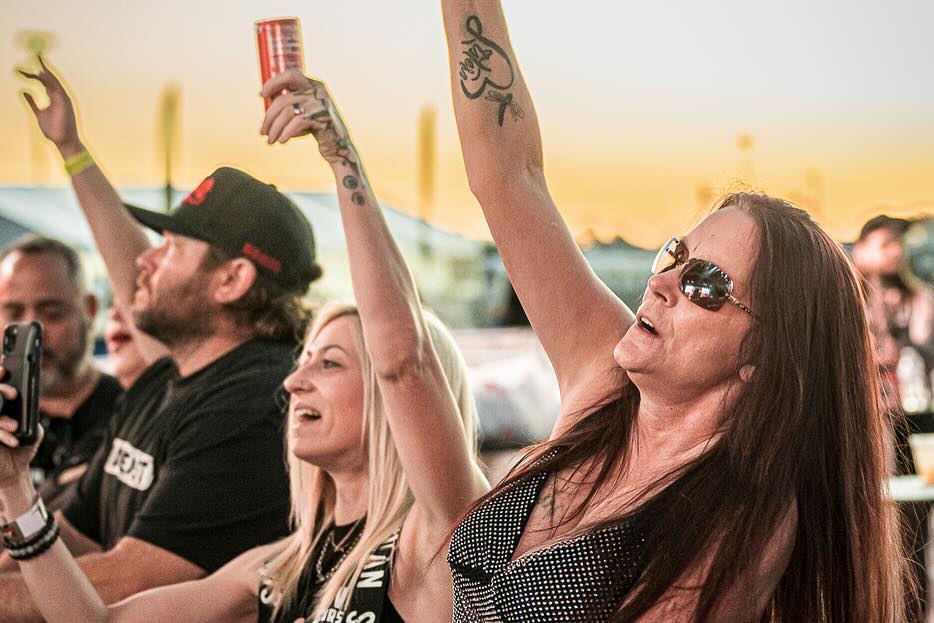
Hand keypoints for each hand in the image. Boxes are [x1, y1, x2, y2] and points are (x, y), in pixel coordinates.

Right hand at [0, 376, 40, 490]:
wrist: (13, 473)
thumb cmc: (22, 448)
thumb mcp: (33, 429)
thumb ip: (30, 415)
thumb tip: (29, 402)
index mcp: (0, 407)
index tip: (5, 366)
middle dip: (0, 389)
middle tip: (12, 393)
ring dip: (1, 419)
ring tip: (15, 426)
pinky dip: (1, 434)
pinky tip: (13, 440)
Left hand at [18, 56, 82, 155]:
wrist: (63, 142)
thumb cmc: (53, 130)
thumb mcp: (39, 113)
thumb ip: (32, 102)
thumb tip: (23, 91)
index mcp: (54, 98)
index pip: (44, 82)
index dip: (34, 75)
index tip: (20, 71)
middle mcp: (60, 96)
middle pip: (51, 78)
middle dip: (44, 67)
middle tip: (35, 56)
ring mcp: (63, 99)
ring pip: (54, 81)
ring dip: (47, 71)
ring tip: (39, 60)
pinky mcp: (64, 102)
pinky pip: (56, 87)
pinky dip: (49, 80)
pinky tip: (41, 73)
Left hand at [259, 70, 356, 167]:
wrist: (337, 145)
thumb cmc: (316, 127)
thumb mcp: (303, 110)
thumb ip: (289, 101)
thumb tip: (264, 95)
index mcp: (313, 85)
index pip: (290, 75)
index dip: (274, 82)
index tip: (262, 95)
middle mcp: (317, 91)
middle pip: (283, 100)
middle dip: (269, 117)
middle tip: (262, 132)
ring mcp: (321, 104)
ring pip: (288, 112)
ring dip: (276, 128)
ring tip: (270, 140)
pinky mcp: (323, 118)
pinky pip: (298, 122)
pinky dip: (287, 132)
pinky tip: (282, 141)